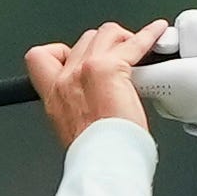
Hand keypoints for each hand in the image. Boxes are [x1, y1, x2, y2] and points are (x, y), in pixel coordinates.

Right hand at [25, 19, 171, 148]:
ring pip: (105, 34)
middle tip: (119, 59)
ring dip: (121, 40)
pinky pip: (134, 43)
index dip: (61, 52)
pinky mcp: (110, 67)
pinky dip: (148, 36)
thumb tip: (96, 103)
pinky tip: (156, 33)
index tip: (78, 59)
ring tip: (135, 51)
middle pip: (82, 41)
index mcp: (54, 96)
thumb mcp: (73, 130)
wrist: (102, 163)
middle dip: (102, 45)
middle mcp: (66, 79)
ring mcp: (86, 70)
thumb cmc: (95, 155)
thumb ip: (78, 108)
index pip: (40, 57)